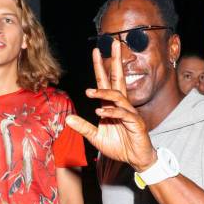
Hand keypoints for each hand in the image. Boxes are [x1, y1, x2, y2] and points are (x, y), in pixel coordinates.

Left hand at [66, 41, 156, 171]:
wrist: (135, 159)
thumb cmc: (118, 146)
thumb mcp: (95, 137)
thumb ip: (83, 127)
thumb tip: (67, 118)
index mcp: (111, 105)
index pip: (105, 82)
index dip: (100, 67)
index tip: (96, 51)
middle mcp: (121, 105)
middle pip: (118, 79)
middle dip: (115, 61)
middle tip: (113, 44)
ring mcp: (130, 112)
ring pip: (118, 96)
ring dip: (104, 93)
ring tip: (90, 93)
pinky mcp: (136, 123)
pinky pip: (123, 114)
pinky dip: (112, 113)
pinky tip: (101, 113)